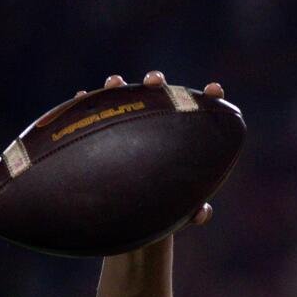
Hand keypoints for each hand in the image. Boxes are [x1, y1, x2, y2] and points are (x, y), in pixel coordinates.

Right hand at [77, 71, 222, 231]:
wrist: (128, 214)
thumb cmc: (162, 207)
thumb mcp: (178, 213)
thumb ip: (194, 212)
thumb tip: (202, 213)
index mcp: (182, 136)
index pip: (200, 109)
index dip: (210, 97)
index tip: (214, 90)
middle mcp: (155, 123)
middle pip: (157, 94)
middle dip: (156, 81)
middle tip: (154, 82)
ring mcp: (126, 124)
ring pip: (121, 97)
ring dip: (118, 85)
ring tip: (115, 82)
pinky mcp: (99, 130)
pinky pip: (90, 113)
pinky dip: (86, 102)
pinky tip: (81, 96)